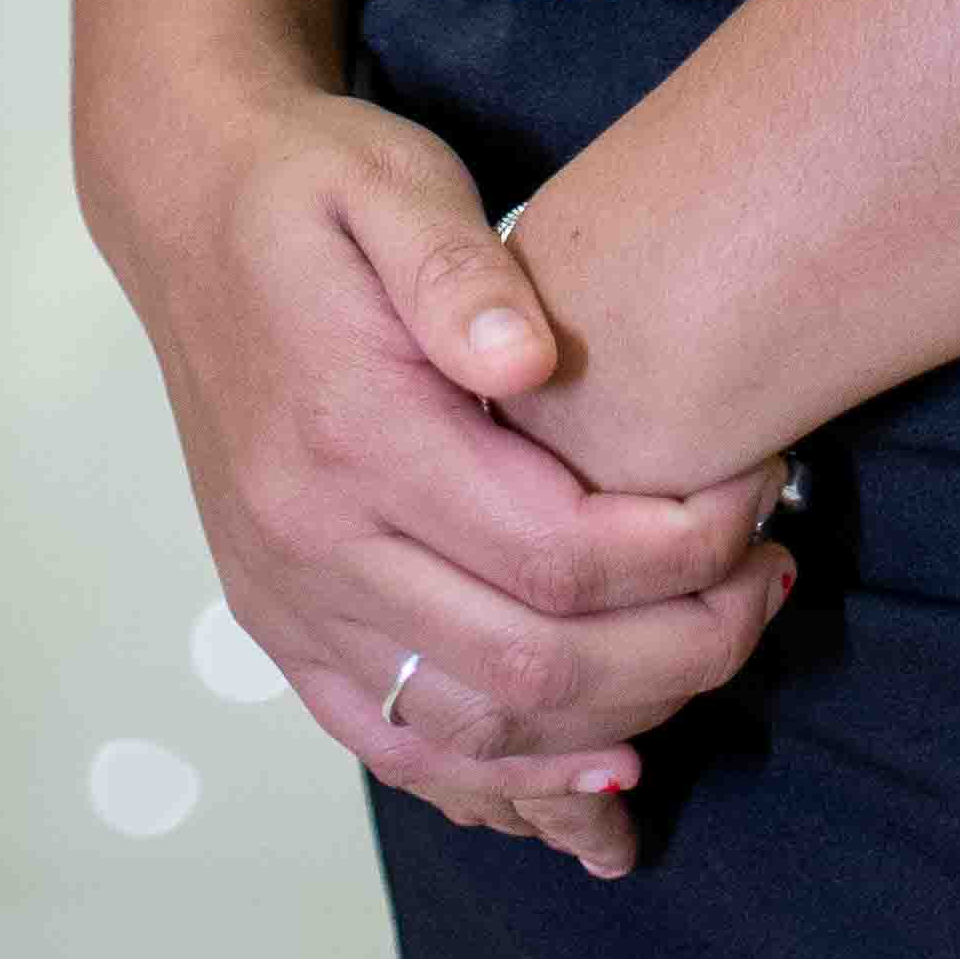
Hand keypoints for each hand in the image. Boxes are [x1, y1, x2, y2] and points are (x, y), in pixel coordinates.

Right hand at [114, 85, 797, 878]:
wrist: (189, 213)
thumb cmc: (314, 187)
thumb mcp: (394, 179)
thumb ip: (459, 270)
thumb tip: (533, 361)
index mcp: (356, 432)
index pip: (555, 551)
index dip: (684, 547)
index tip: (762, 493)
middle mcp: (314, 541)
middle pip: (530, 664)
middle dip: (681, 648)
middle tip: (770, 584)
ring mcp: (289, 600)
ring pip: (471, 730)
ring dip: (612, 725)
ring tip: (717, 650)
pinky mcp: (281, 625)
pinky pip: (394, 745)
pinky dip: (501, 779)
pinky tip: (596, 770)